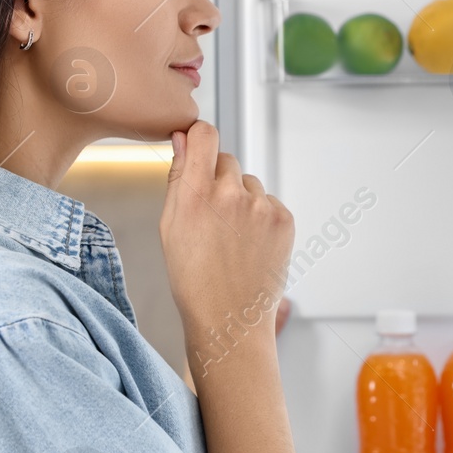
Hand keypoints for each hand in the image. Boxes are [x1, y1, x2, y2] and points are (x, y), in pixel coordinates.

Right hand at [160, 121, 292, 343]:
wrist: (229, 318)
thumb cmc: (193, 278)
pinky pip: (268, 202)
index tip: (197, 145)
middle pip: (226, 160)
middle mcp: (229, 194)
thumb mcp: (170, 227)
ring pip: (248, 184)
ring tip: (232, 238)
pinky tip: (249, 244)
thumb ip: (178, 177)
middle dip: (218, 180)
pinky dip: (260, 217)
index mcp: (195, 194)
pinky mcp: (283, 219)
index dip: (200, 136)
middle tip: (212, 219)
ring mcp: (260, 207)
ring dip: (241, 200)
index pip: (204, 134)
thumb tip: (182, 139)